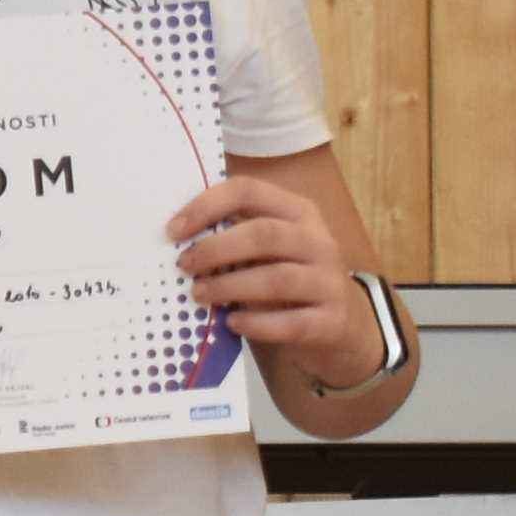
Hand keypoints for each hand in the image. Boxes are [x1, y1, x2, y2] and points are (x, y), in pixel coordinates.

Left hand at [169, 173, 383, 382]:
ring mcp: (329, 281)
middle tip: (184, 265)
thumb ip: (235, 237)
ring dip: (230, 286)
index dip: (207, 206)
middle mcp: (318, 241)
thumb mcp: (269, 250)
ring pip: (276, 278)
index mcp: (298, 212)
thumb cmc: (288, 278)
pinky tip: (232, 324)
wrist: (342, 324)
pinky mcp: (331, 321)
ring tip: (199, 294)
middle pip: (264, 234)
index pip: (249, 191)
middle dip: (216, 249)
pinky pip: (291, 323)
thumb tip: (178, 239)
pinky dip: (256, 323)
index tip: (173, 232)